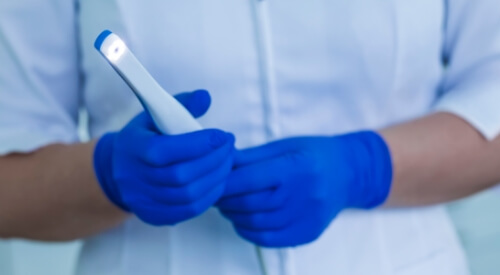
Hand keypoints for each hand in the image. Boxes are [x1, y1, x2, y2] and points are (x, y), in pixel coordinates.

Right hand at [93, 90, 234, 225]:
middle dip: (213, 160)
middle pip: (181, 175)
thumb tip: (205, 97)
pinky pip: (189, 210)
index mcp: (133, 149)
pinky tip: (218, 180)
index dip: (199, 144)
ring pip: (188, 195)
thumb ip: (182, 104)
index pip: (166, 150)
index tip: (222, 135)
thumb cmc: (145, 137)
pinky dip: (210, 195)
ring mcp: (144, 201)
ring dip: (216, 178)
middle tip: (230, 147)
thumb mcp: (155, 115)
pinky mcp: (154, 216)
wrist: (119, 170)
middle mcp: (135, 178)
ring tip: (228, 161)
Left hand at [217, 131, 391, 246]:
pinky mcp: (307, 233)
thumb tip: (220, 161)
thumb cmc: (314, 154)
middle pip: (249, 204)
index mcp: (295, 167)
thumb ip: (251, 157)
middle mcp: (303, 195)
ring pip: (255, 224)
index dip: (224, 182)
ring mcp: (306, 218)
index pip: (248, 180)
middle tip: (215, 193)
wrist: (348, 173)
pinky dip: (248, 231)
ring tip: (228, 205)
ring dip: (234, 216)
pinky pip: (268, 239)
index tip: (212, 179)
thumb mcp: (284, 146)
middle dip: (225, 200)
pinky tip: (243, 220)